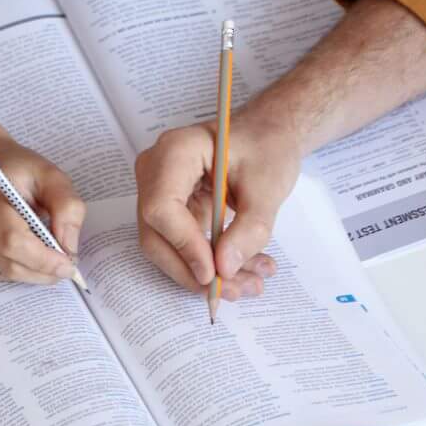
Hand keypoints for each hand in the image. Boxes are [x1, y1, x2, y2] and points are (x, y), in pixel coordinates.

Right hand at [0, 139, 85, 283]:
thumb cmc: (18, 171)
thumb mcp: (51, 175)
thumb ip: (67, 208)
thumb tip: (68, 248)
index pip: (13, 240)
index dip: (43, 260)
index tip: (68, 264)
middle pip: (8, 263)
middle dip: (42, 271)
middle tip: (62, 265)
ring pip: (2, 272)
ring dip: (30, 271)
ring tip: (40, 250)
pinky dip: (12, 270)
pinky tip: (16, 249)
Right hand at [134, 111, 293, 297]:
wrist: (268, 136)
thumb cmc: (267, 147)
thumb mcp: (268, 188)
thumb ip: (249, 229)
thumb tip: (225, 269)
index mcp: (176, 151)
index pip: (161, 206)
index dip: (184, 245)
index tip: (214, 273)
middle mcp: (157, 170)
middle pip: (156, 234)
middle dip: (194, 270)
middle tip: (235, 289)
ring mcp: (159, 191)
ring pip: (166, 247)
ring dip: (204, 274)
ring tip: (250, 283)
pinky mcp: (172, 210)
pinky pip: (180, 245)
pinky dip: (208, 264)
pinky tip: (242, 273)